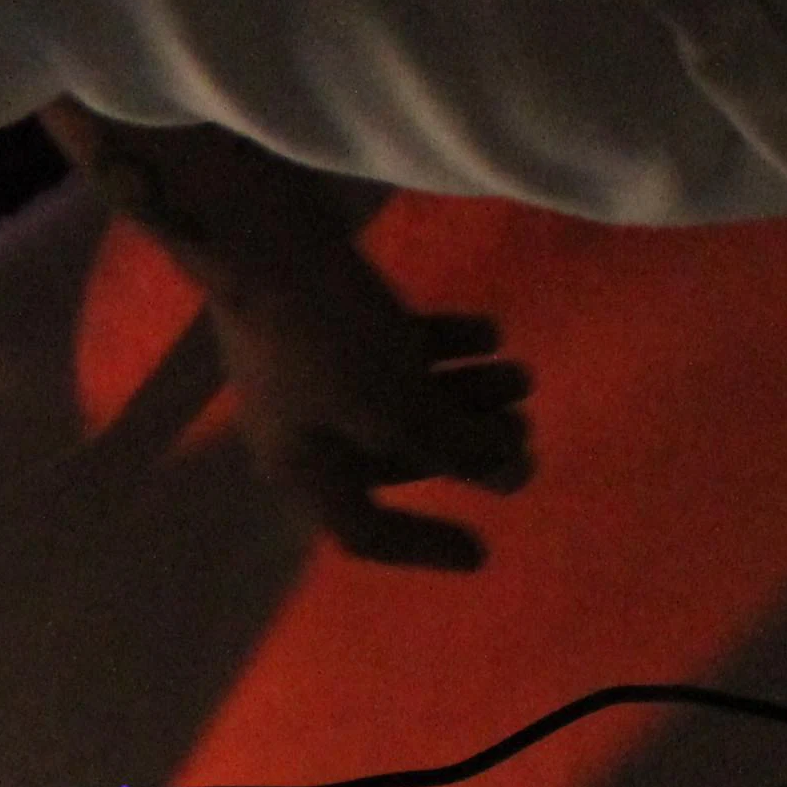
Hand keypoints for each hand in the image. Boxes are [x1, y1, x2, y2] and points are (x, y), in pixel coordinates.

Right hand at [202, 242, 533, 569]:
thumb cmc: (326, 342)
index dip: (425, 544)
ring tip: (523, 375)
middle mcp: (307, 430)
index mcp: (305, 469)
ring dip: (469, 393)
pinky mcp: (329, 320)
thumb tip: (512, 477)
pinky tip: (488, 333)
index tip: (484, 550)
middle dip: (466, 447)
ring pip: (403, 399)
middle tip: (526, 429)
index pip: (365, 532)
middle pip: (398, 458)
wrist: (261, 236)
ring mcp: (316, 372)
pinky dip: (444, 349)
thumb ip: (457, 448)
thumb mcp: (396, 408)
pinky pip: (395, 349)